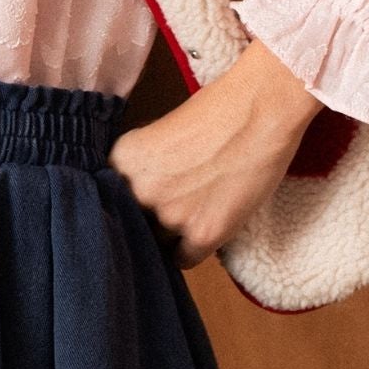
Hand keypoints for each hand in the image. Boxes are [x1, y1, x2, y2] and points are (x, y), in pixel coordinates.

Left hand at [106, 32, 324, 268]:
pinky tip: (204, 229)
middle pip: (132, 226)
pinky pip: (184, 260)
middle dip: (147, 221)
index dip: (125, 204)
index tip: (137, 205)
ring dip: (170, 236)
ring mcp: (171, 215)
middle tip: (170, 209)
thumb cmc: (217, 109)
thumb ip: (140, 166)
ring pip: (157, 246)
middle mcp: (139, 191)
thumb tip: (132, 196)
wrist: (261, 109)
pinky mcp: (204, 233)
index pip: (108, 200)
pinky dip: (192, 249)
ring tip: (192, 214)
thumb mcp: (158, 131)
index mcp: (121, 161)